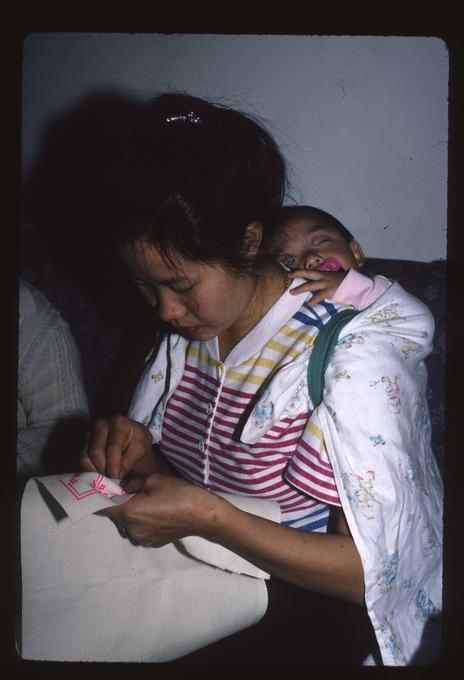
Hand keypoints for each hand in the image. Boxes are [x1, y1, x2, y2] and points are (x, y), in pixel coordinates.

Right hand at [80, 415, 157, 478]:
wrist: (132, 437)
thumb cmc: (138, 442)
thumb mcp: (141, 449)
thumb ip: (129, 461)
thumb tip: (116, 475)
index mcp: (119, 423)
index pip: (113, 446)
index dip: (113, 463)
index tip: (116, 477)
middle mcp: (101, 424)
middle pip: (96, 451)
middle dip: (104, 469)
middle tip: (112, 480)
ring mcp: (90, 432)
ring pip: (85, 457)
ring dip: (96, 471)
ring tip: (108, 478)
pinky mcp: (83, 442)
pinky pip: (82, 460)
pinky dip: (90, 470)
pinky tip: (101, 475)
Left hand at [97, 473, 222, 546]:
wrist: (202, 515)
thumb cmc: (178, 494)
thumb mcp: (153, 479)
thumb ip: (130, 483)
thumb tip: (119, 487)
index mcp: (129, 512)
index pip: (102, 507)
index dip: (98, 498)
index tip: (98, 490)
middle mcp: (131, 530)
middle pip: (116, 516)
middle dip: (120, 504)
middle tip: (134, 492)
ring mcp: (142, 539)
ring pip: (128, 524)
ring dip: (132, 514)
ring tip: (150, 503)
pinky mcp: (152, 544)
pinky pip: (139, 531)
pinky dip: (143, 523)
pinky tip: (158, 514)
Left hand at [288, 269, 345, 304]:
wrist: (355, 285)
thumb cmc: (344, 283)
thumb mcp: (333, 278)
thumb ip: (325, 280)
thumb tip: (315, 284)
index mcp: (324, 273)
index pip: (310, 271)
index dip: (299, 271)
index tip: (290, 272)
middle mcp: (324, 277)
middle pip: (308, 274)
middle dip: (297, 274)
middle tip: (288, 276)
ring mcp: (326, 283)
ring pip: (310, 285)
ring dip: (300, 288)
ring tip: (292, 292)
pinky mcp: (329, 291)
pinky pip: (319, 296)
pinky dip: (313, 300)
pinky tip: (309, 304)